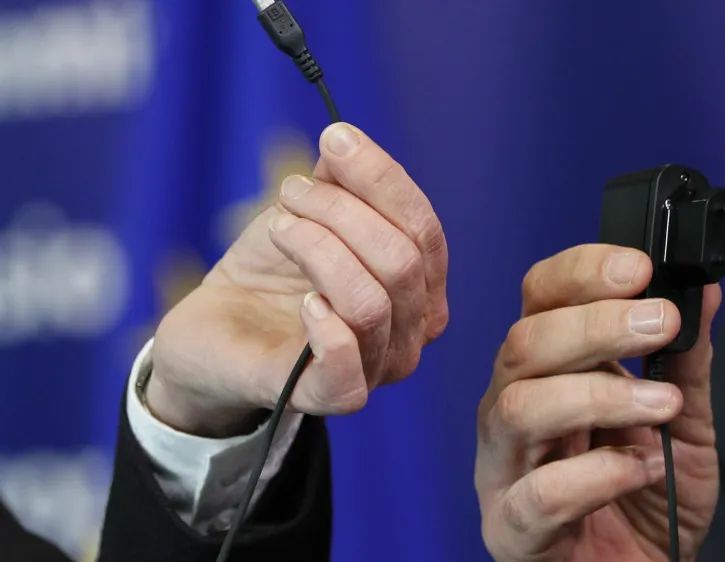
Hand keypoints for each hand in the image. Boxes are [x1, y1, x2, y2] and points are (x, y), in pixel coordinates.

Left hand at [146, 122, 448, 436]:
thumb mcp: (308, 212)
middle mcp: (411, 332)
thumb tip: (345, 140)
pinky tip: (302, 301)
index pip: (425, 231)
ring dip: (319, 250)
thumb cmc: (272, 272)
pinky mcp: (326, 397)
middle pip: (403, 262)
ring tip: (279, 228)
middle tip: (290, 194)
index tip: (334, 141)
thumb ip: (340, 179)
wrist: (213, 329)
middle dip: (341, 213)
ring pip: (373, 304)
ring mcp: (375, 369)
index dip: (383, 180)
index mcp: (420, 286)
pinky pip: (346, 369)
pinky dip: (326, 327)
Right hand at [475, 244, 719, 561]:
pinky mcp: (512, 530)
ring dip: (598, 395)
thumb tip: (701, 290)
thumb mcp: (684, 420)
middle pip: (524, 343)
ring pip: (519, 407)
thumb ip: (684, 360)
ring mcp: (504, 469)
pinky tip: (641, 468)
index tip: (638, 267)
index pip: (541, 300)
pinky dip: (596, 476)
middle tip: (659, 322)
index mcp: (548, 370)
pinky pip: (537, 495)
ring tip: (664, 405)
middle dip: (594, 325)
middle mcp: (514, 408)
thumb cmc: (652, 496)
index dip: (580, 273)